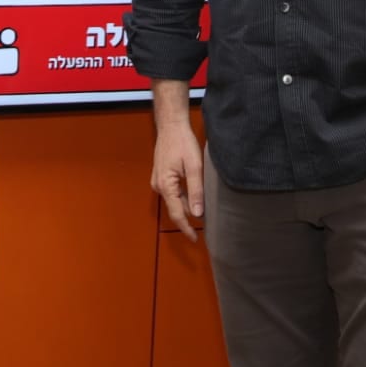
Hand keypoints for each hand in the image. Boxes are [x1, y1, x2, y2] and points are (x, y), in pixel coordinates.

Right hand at [152, 118, 203, 241]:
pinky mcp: (161, 176)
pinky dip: (183, 197)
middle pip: (176, 208)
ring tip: (203, 211)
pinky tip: (194, 196)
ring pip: (175, 200)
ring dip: (187, 206)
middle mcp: (159, 186)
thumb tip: (198, 214)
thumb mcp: (194, 167)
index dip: (186, 228)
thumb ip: (196, 191)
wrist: (170, 126)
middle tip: (207, 224)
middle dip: (189, 217)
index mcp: (166, 186)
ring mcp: (158, 181)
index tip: (196, 240)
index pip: (177, 214)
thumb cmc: (183, 143)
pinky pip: (173, 192)